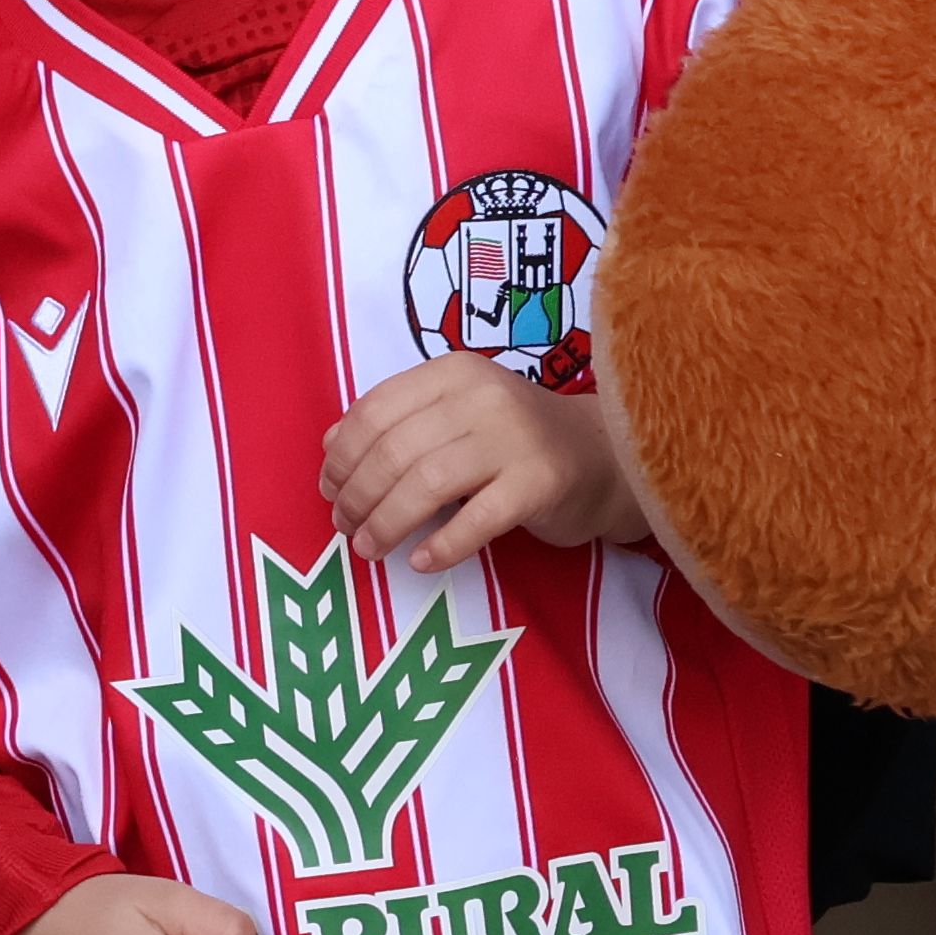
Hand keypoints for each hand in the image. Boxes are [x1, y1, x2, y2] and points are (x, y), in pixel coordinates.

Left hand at [318, 352, 642, 578]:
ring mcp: (514, 438)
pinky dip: (442, 544)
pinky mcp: (540, 483)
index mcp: (452, 373)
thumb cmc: (515, 442)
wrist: (606, 458)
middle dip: (359, 494)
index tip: (329, 489)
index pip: (376, 410)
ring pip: (427, 483)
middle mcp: (482, 396)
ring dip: (388, 522)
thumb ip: (401, 422)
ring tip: (370, 548)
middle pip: (395, 450)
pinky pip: (478, 519)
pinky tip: (421, 562)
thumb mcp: (456, 415)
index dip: (343, 455)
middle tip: (345, 527)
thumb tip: (331, 449)